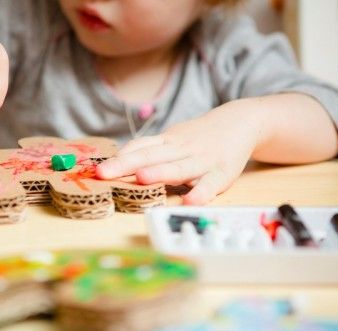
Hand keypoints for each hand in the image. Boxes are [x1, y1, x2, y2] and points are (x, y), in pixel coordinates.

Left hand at [97, 99, 262, 204]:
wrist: (240, 121)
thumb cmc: (198, 136)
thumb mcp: (172, 139)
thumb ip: (148, 150)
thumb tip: (117, 162)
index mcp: (167, 142)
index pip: (139, 148)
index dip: (119, 158)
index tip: (96, 169)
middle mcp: (181, 149)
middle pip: (151, 156)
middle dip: (125, 165)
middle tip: (103, 173)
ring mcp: (202, 160)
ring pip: (179, 167)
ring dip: (161, 173)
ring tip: (142, 179)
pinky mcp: (222, 173)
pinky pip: (210, 184)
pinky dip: (201, 192)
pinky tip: (190, 201)